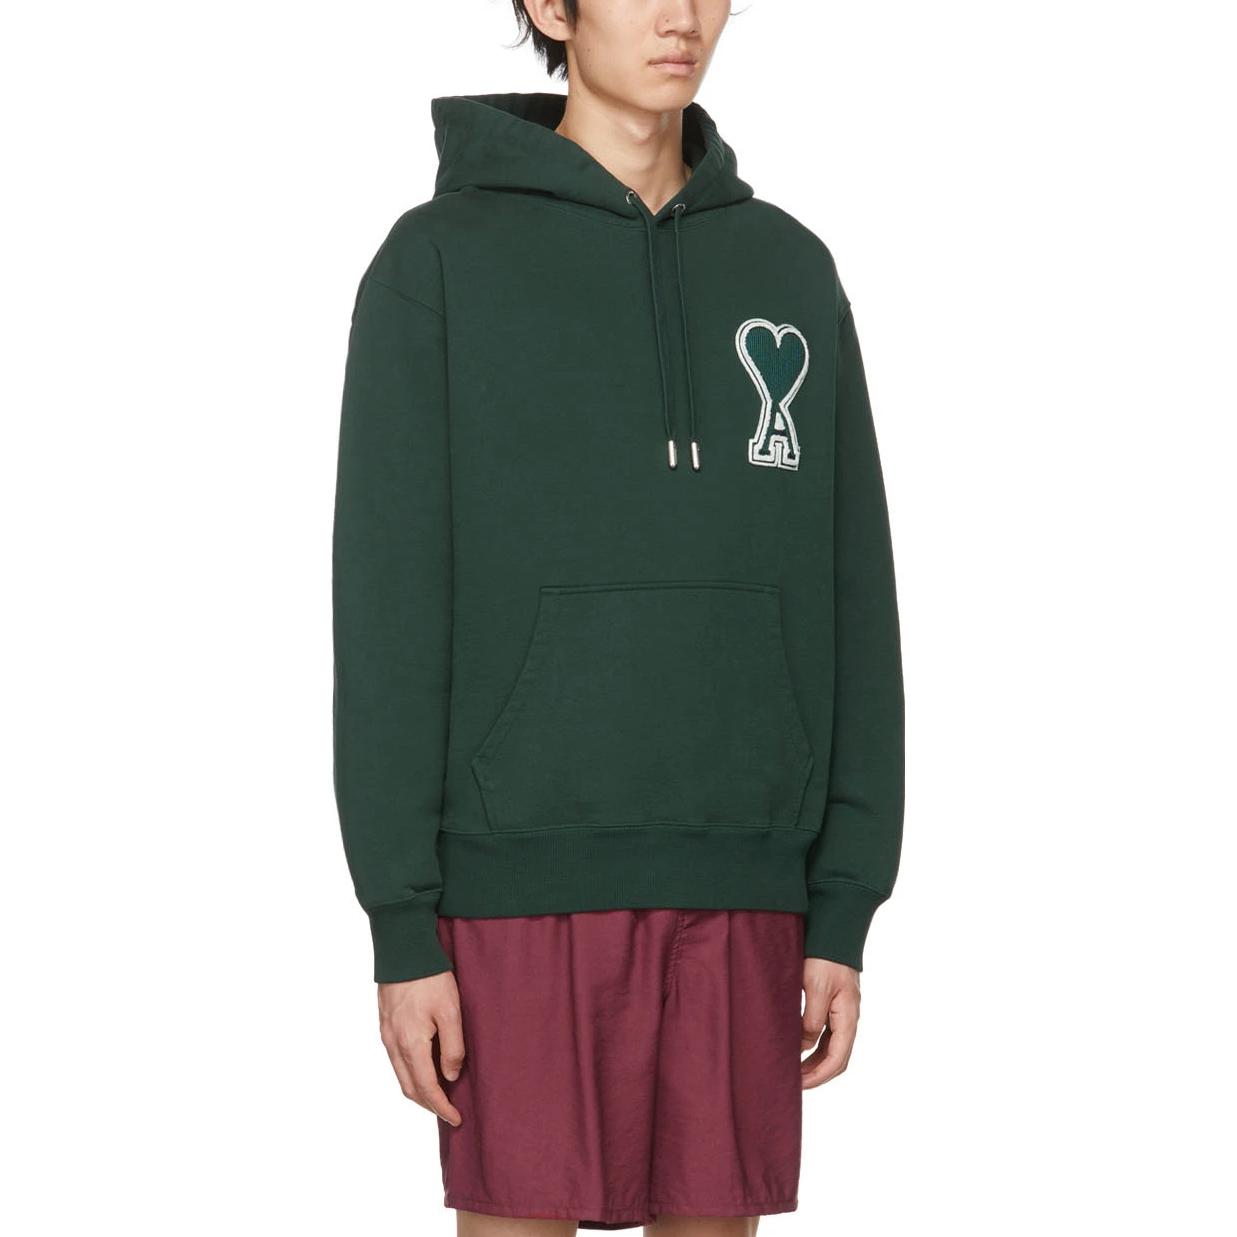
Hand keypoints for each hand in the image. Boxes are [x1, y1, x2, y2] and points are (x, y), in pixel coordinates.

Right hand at [377, 970, 464, 1125]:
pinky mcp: (385, 1025)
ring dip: (418, 1090)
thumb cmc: (430, 978)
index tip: (456, 1119)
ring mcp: (386, 1035)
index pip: (426, 1088)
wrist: (403, 950)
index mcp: (411, 1043)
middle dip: (429, 1105)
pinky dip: (409, 1073)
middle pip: (409, 1088)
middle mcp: (393, 1044)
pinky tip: (423, 1069)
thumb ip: (452, 1047)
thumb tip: (451, 1077)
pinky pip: (396, 1060)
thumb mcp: (450, 1011)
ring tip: (438, 1096)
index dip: (441, 1107)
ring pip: (400, 1075)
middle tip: (449, 1112)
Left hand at [800, 957, 860, 1088]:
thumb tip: (802, 1047)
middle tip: (793, 1082)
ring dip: (815, 1062)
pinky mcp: (835, 1005)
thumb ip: (811, 1019)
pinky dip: (815, 1046)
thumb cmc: (826, 958)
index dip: (818, 1076)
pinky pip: (828, 1034)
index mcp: (848, 1018)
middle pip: (837, 1058)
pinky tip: (799, 1047)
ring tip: (793, 1069)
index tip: (799, 1084)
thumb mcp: (815, 989)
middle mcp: (849, 1019)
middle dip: (817, 1074)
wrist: (834, 933)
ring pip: (832, 1048)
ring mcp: (844, 1013)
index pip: (837, 1059)